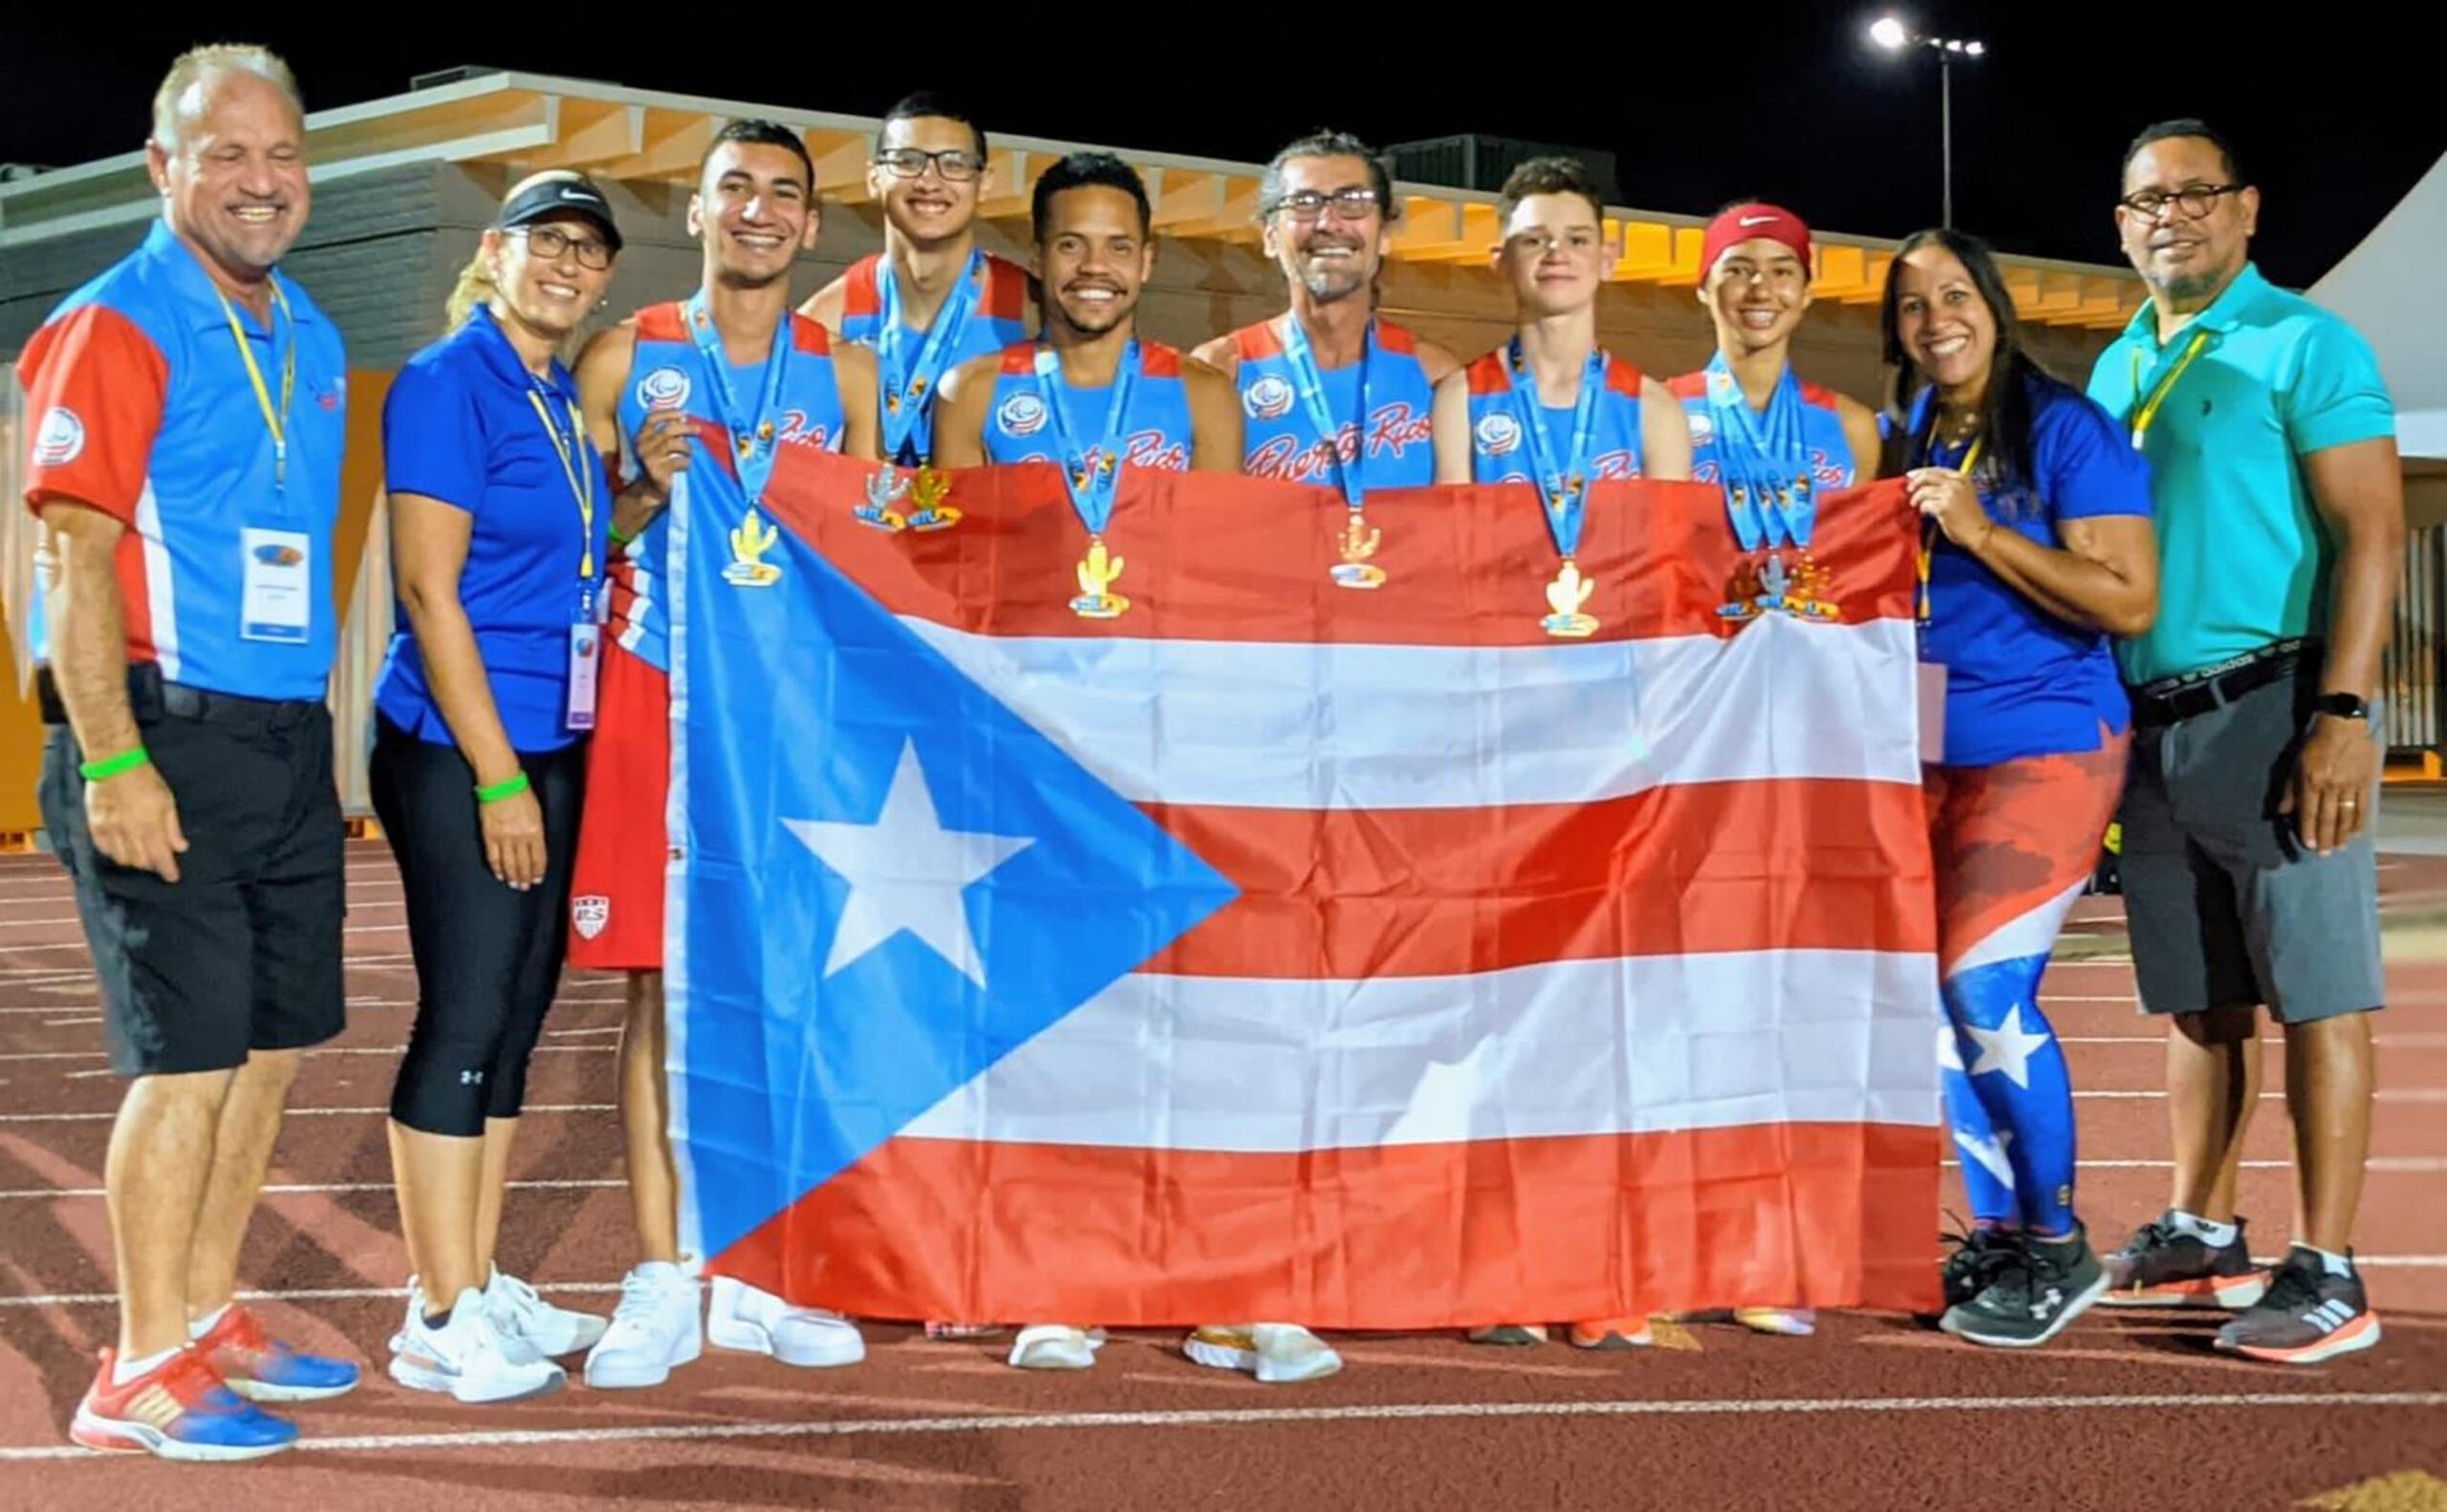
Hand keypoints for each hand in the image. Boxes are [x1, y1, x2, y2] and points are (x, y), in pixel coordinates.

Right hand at [86, 761, 188, 882]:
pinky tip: (121, 849)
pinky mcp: (94, 825)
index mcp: (149, 827)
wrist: (114, 763)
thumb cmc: (146, 780)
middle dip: (151, 865)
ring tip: (141, 855)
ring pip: (122, 859)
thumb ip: (172, 828)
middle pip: (140, 862)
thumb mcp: (168, 801)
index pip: (160, 859)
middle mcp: (128, 833)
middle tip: (157, 861)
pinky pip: (104, 850)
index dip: (167, 871)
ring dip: (133, 861)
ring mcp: (109, 830)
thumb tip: (180, 848)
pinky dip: (114, 854)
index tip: (173, 878)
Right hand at [479, 784, 546, 890]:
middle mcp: (520, 837)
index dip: (538, 871)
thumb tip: (536, 846)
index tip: (538, 878)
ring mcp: (503, 837)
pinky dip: (496, 868)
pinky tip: (499, 874)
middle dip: (525, 877)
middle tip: (526, 886)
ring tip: (514, 884)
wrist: (501, 782)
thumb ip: (537, 831)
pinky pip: (493, 857)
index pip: (539, 858)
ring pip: (509, 864)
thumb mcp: (537, 812)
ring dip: (512, 876)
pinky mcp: (489, 835)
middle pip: (524, 864)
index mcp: (535, 831)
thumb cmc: (520, 792)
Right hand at [632, 410, 693, 496]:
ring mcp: (649, 458)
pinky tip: (687, 465)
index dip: (668, 413)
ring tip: (690, 453)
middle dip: (685, 428)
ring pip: (673, 445)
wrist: (652, 489)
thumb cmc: (661, 463)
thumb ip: (669, 432)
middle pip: (667, 431)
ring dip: (687, 448)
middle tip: (698, 430)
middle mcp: (642, 445)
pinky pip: (678, 461)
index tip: (684, 413)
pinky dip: (686, 462)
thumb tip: (684, 418)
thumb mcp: (661, 445)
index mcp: (642, 436)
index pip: (651, 418)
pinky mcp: (657, 471)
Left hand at [1906, 467, 1994, 550]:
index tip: (1910, 476)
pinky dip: (1922, 509)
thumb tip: (1923, 483)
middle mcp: (1957, 483)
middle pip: (1928, 476)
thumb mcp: (1962, 493)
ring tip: (1916, 505)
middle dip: (1915, 482)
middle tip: (1909, 490)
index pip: (1936, 469)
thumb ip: (1947, 486)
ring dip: (1916, 499)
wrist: (1980, 532)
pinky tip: (1925, 513)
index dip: (1921, 472)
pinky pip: (1925, 504)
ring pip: (1924, 491)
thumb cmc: (1970, 516)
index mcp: (1962, 477)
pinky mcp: (1945, 506)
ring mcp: (1951, 494)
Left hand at [2282, 714, 2378, 854]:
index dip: (2309, 831)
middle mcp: (2330, 786)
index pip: (2308, 813)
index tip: (2309, 846)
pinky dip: (2359, 822)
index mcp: (2311, 782)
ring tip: (2340, 848)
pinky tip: (2356, 833)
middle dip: (2326, 838)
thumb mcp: (2295, 765)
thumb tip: (2281, 812)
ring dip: (2343, 835)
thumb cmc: (2315, 744)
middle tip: (2325, 855)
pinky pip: (2363, 806)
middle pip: (2328, 818)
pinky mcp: (2365, 782)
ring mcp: (2350, 785)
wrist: (2343, 725)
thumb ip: (2290, 790)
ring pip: (2346, 816)